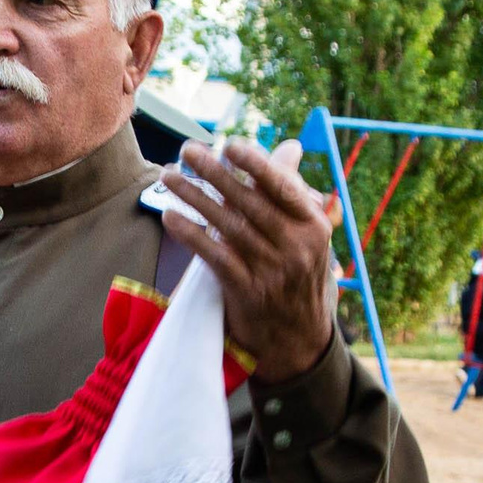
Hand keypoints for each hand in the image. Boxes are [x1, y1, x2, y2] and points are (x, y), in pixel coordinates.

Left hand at [163, 139, 337, 385]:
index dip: (256, 164)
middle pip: (249, 202)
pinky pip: (214, 257)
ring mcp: (271, 270)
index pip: (283, 188)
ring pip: (227, 226)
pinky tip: (170, 216)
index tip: (230, 144)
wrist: (300, 338)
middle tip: (188, 149)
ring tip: (168, 176)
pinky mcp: (246, 292)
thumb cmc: (299, 275)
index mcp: (314, 226)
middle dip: (215, 173)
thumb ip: (292, 192)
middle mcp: (296, 247)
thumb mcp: (307, 234)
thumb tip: (290, 146)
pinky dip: (191, 234)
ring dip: (194, 197)